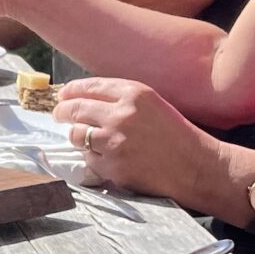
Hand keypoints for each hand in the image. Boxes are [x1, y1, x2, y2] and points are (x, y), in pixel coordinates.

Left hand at [51, 78, 223, 201]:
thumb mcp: (153, 104)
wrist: (196, 167)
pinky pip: (88, 159)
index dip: (71, 91)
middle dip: (62, 112)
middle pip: (75, 109)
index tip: (63, 96)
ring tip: (85, 138)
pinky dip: (92, 158)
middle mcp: (121, 114)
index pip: (90, 86)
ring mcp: (114, 142)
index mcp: (134, 93)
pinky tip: (106, 158)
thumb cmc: (177, 136)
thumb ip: (122, 99)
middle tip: (58, 115)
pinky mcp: (112, 166)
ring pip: (76, 135)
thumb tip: (84, 100)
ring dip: (76, 137)